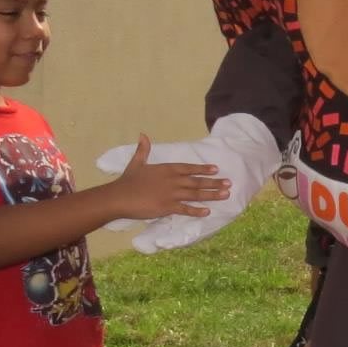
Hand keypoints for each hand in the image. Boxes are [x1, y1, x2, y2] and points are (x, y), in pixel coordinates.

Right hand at [97, 114, 276, 252]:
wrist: (118, 197)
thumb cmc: (127, 181)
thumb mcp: (136, 162)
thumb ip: (143, 149)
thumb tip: (143, 134)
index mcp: (166, 169)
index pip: (189, 168)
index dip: (203, 169)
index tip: (216, 169)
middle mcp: (172, 181)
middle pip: (197, 181)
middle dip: (214, 182)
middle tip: (229, 183)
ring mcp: (171, 194)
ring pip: (195, 194)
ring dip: (212, 195)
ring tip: (226, 195)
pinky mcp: (167, 207)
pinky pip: (185, 209)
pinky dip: (197, 211)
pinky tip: (208, 212)